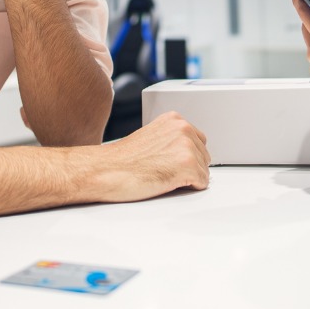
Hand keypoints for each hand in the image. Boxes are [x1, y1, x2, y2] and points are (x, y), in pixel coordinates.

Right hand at [94, 112, 209, 201]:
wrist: (105, 170)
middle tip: (163, 171)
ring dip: (187, 179)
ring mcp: (187, 146)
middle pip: (204, 156)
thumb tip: (187, 152)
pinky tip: (168, 183)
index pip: (198, 141)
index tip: (169, 162)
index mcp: (174, 119)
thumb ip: (171, 139)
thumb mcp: (152, 137)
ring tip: (162, 176)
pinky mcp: (188, 165)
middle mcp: (183, 128)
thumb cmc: (122, 160)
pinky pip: (202, 183)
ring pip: (204, 171)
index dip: (185, 157)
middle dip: (189, 167)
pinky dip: (189, 188)